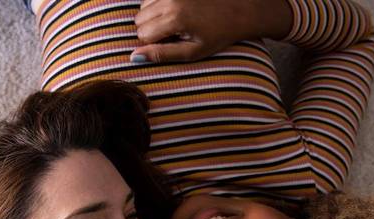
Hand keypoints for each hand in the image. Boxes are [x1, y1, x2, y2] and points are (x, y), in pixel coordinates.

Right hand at [131, 0, 290, 62]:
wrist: (239, 10)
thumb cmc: (218, 35)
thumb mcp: (192, 51)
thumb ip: (162, 54)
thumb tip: (134, 57)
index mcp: (174, 19)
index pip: (143, 35)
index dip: (153, 44)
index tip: (170, 45)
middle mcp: (170, 0)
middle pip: (139, 20)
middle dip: (150, 30)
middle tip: (172, 35)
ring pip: (143, 7)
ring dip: (152, 17)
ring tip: (174, 23)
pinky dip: (157, 5)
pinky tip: (174, 11)